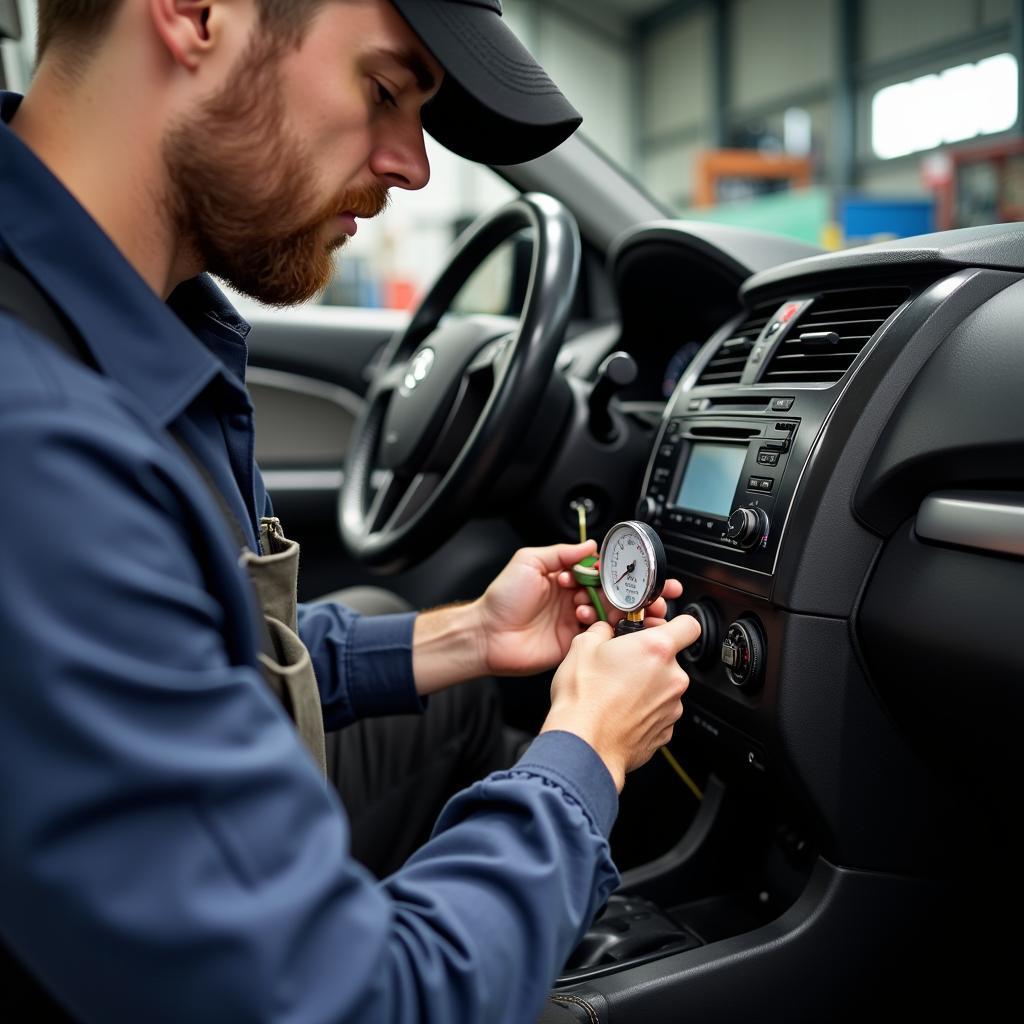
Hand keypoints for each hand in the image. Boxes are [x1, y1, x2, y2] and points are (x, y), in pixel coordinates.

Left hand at [476, 540, 682, 677]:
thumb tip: (591, 545)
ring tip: (629, 608)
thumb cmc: (502, 599)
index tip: (642, 570)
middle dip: (637, 593)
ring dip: (625, 611)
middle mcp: (576, 599)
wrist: (487, 636)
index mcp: (567, 578)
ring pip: (613, 615)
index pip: (603, 571)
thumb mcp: (528, 561)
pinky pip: (602, 637)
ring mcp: (577, 623)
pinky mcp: (577, 645)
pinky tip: (606, 623)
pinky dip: (609, 630)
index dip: (623, 571)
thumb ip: (561, 552)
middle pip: (615, 594)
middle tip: (655, 593)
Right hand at [541, 614, 699, 791]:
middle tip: (621, 663)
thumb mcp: (582, 647)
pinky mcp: (666, 730)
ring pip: (664, 686)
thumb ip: (602, 630)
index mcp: (656, 649)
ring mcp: (672, 706)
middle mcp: (672, 677)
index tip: (658, 628)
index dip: (675, 623)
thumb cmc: (584, 700)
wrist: (584, 746)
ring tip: (616, 691)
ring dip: (646, 685)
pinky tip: (620, 711)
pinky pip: (659, 711)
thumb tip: (604, 630)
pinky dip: (644, 709)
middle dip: (649, 658)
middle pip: (671, 658)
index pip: (689, 625)